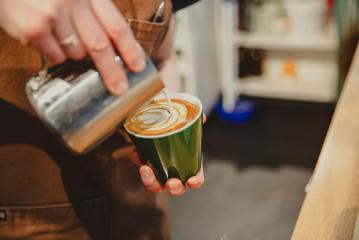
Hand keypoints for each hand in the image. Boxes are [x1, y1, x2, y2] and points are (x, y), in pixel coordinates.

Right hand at [0, 0, 144, 94]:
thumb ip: (94, 12)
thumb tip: (115, 45)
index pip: (117, 25)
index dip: (130, 49)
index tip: (139, 67)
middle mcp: (74, 2)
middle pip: (100, 46)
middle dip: (112, 71)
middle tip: (119, 88)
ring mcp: (53, 15)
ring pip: (77, 53)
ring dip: (76, 54)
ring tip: (64, 37)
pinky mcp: (35, 29)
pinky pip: (56, 56)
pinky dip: (56, 54)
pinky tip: (48, 38)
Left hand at [129, 113, 206, 196]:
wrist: (157, 122)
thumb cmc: (176, 127)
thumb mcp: (186, 122)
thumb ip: (195, 119)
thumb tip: (202, 117)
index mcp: (189, 164)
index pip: (195, 179)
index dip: (195, 182)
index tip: (191, 181)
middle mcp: (175, 171)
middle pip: (175, 187)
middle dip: (174, 188)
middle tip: (170, 183)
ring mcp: (159, 170)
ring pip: (156, 184)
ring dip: (150, 181)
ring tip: (145, 169)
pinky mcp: (146, 164)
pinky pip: (142, 168)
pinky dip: (138, 161)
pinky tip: (135, 152)